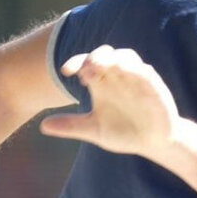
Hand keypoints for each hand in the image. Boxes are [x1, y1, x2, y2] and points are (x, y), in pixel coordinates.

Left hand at [40, 46, 179, 159]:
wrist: (153, 143)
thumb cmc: (123, 132)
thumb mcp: (94, 130)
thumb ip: (71, 126)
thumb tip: (42, 126)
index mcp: (101, 82)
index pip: (86, 63)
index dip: (76, 62)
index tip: (65, 71)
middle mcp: (118, 75)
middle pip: (105, 54)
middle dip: (94, 58)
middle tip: (84, 70)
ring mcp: (136, 78)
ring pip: (126, 56)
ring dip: (113, 59)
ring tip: (101, 68)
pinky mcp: (154, 85)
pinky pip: (145, 72)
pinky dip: (135, 70)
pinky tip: (126, 72)